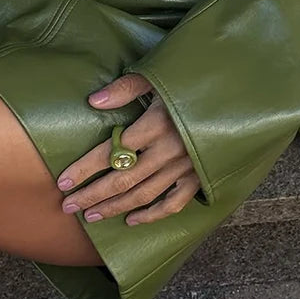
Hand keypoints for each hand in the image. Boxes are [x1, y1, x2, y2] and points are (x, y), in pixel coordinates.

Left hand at [57, 73, 200, 225]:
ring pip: (143, 195)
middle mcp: (168, 151)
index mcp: (155, 126)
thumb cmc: (194, 82)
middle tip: (68, 207)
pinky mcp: (199, 177)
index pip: (110, 152)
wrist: (237, 95)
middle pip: (122, 180)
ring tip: (90, 217)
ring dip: (114, 208)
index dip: (84, 169)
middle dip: (92, 195)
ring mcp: (185, 168)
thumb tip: (94, 101)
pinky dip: (152, 216)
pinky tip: (132, 221)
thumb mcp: (159, 77)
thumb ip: (126, 88)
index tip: (63, 182)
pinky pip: (174, 203)